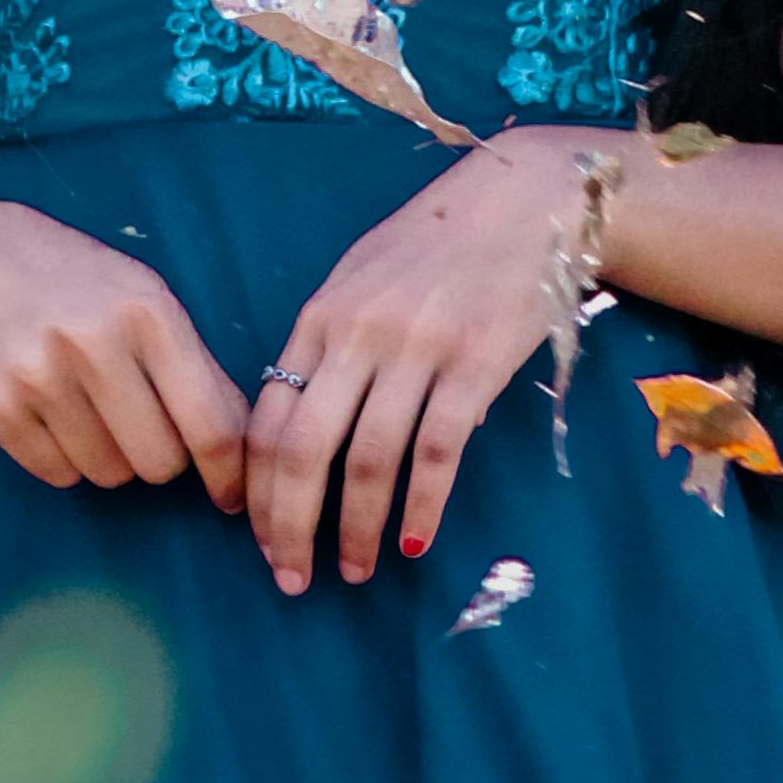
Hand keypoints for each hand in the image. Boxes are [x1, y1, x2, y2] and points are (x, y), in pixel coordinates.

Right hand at [0, 192, 249, 508]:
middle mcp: (92, 344)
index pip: (208, 423)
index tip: (230, 495)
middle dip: (159, 455)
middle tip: (140, 421)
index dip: (227, 472)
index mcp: (147, 312)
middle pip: (158, 463)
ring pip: (107, 474)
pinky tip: (52, 410)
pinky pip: (58, 475)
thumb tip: (241, 448)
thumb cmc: (79, 283)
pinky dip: (65, 457)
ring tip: (88, 404)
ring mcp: (38, 379)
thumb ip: (195, 368)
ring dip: (109, 456)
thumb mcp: (147, 300)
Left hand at [243, 127, 626, 592]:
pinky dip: (421, 507)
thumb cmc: (437, 244)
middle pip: (304, 449)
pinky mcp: (475, 364)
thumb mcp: (361, 278)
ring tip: (355, 571)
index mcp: (320, 316)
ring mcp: (417, 349)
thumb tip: (295, 421)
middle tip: (292, 579)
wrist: (524, 203)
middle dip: (289, 526)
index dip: (258, 490)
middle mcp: (358, 334)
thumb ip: (328, 343)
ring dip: (357, 529)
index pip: (267, 418)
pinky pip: (438, 452)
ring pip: (370, 461)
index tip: (259, 538)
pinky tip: (414, 544)